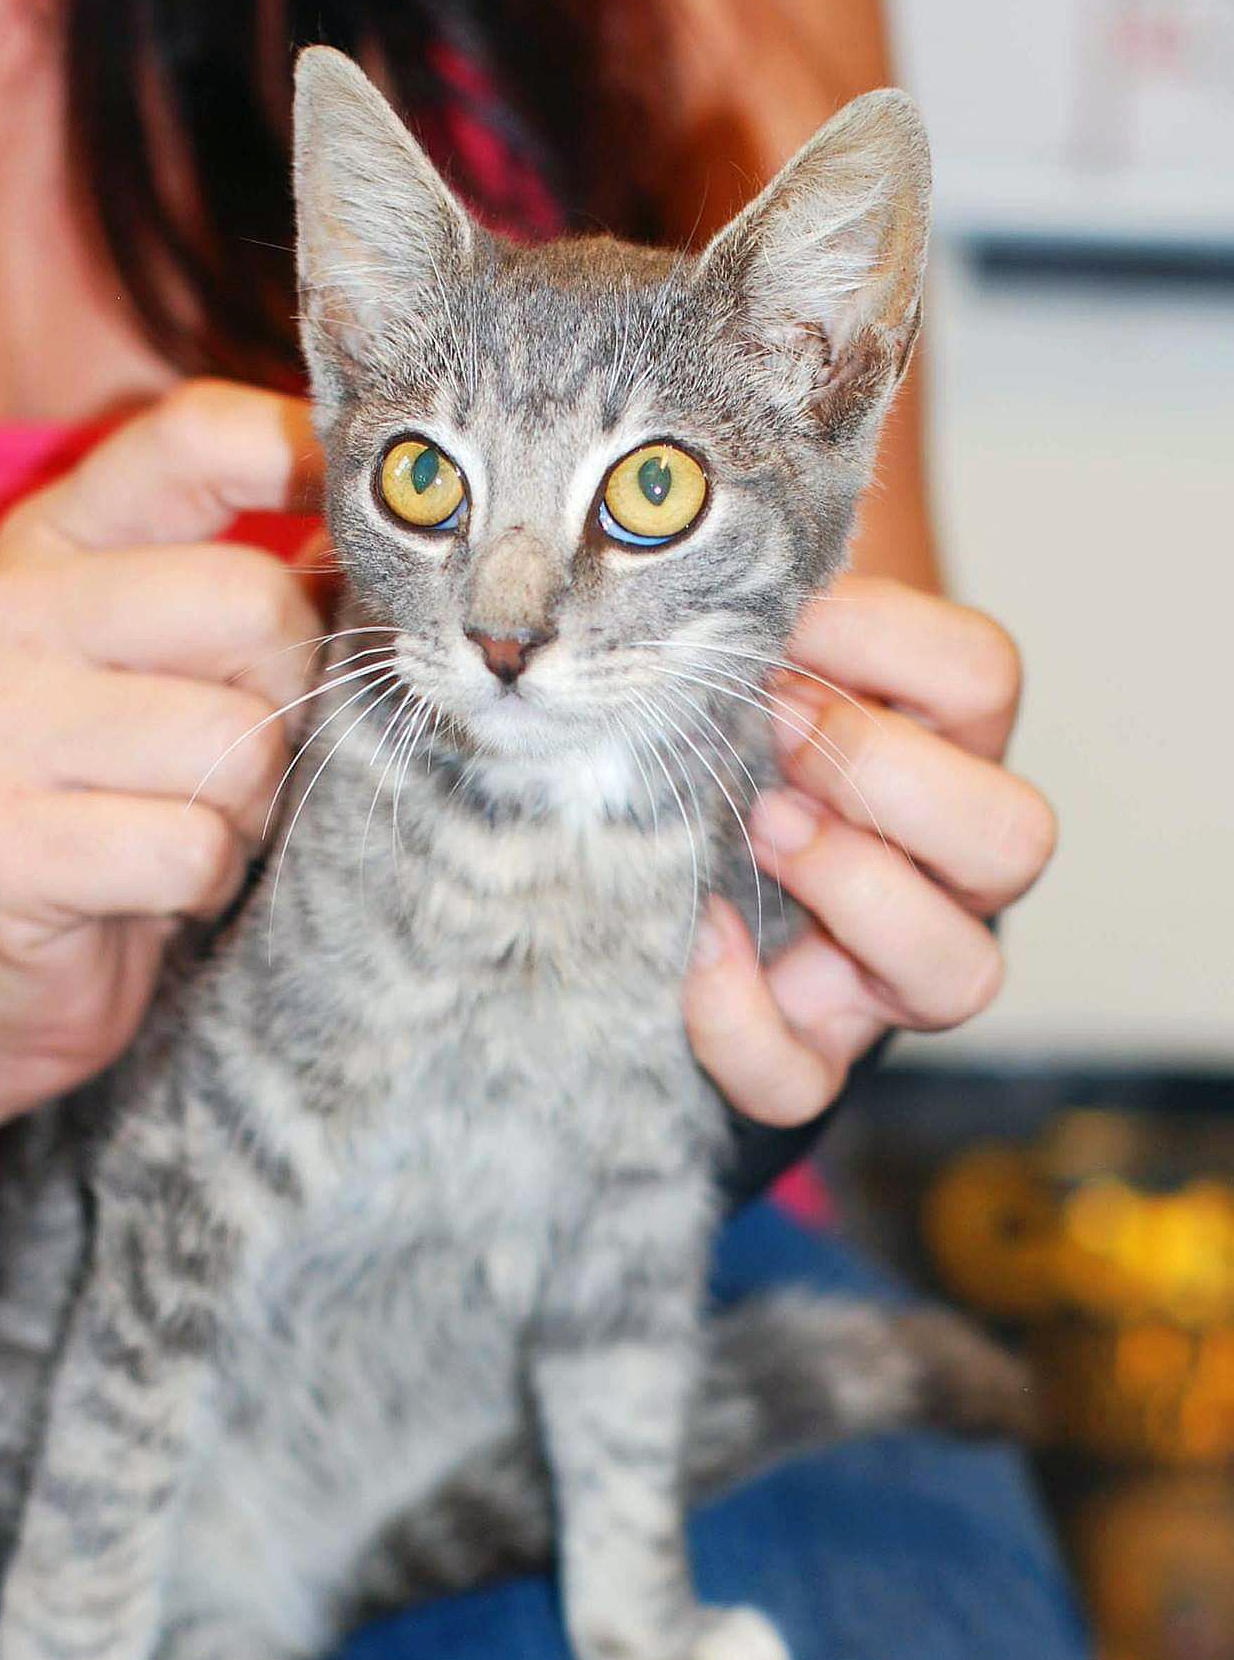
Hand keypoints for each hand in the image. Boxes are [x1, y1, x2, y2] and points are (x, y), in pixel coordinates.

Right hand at [0, 380, 325, 1128]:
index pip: (200, 435)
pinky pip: (190, 848)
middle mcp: (5, 608)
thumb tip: (420, 541)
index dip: (316, 465)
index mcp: (55, 538)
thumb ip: (266, 593)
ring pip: (234, 743)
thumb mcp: (179, 675)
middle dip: (294, 705)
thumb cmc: (113, 807)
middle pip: (254, 606)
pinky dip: (207, 884)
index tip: (387, 534)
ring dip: (252, 813)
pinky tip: (163, 891)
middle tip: (253, 764)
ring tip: (199, 830)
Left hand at [684, 575, 1055, 1125]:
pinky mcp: (803, 1050)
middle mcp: (940, 871)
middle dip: (888, 776)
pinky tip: (697, 939)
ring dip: (857, 888)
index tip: (788, 634)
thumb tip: (718, 582)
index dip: (893, 647)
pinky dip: (739, 1016)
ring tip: (759, 829)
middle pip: (1016, 837)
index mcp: (935, 749)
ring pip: (961, 970)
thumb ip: (743, 628)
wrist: (644, 870)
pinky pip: (800, 1077)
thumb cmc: (699, 751)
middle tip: (777, 735)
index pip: (980, 679)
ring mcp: (883, 973)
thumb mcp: (726, 676)